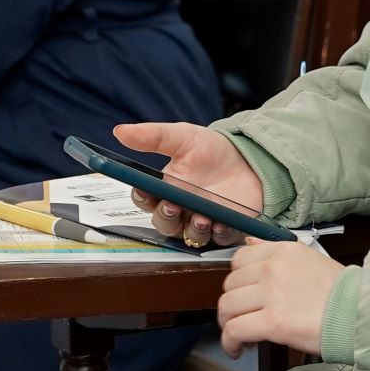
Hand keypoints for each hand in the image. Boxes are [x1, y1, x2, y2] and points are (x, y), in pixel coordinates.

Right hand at [113, 121, 264, 247]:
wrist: (250, 157)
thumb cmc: (212, 150)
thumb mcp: (184, 137)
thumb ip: (153, 136)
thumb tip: (120, 131)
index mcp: (166, 189)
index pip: (146, 199)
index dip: (142, 196)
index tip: (143, 188)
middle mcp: (181, 209)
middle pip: (164, 223)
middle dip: (166, 217)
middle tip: (172, 205)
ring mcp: (202, 221)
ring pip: (189, 236)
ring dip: (192, 229)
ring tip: (201, 217)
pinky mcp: (227, 229)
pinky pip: (219, 239)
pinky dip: (219, 233)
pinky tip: (222, 222)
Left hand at [216, 241, 347, 357]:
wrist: (361, 312)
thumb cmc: (342, 293)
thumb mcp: (309, 258)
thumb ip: (275, 251)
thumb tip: (250, 241)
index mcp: (283, 251)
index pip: (239, 259)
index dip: (238, 280)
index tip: (243, 293)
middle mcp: (274, 268)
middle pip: (230, 284)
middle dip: (233, 304)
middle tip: (244, 317)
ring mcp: (272, 293)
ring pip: (227, 306)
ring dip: (229, 324)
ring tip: (241, 335)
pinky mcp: (272, 321)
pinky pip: (234, 330)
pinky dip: (230, 343)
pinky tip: (238, 348)